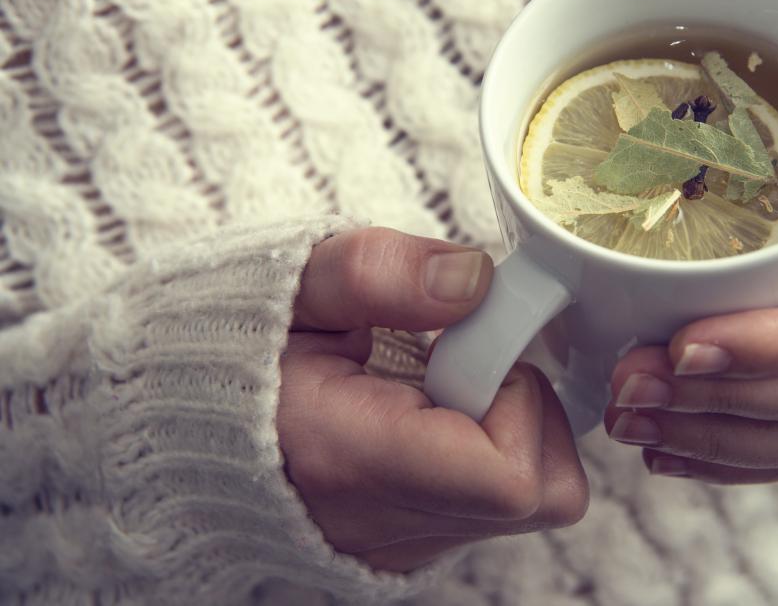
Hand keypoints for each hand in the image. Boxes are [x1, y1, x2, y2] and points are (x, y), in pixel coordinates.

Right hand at [278, 228, 587, 570]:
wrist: (189, 418)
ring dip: (514, 430)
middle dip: (529, 410)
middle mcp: (380, 527)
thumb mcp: (299, 285)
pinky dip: (493, 454)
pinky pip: (500, 509)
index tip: (464, 350)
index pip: (511, 477)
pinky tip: (433, 418)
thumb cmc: (244, 347)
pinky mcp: (414, 547)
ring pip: (535, 501)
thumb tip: (476, 281)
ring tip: (440, 389)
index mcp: (349, 462)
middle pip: (544, 492)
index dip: (517, 398)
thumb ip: (381, 273)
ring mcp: (399, 547)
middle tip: (461, 366)